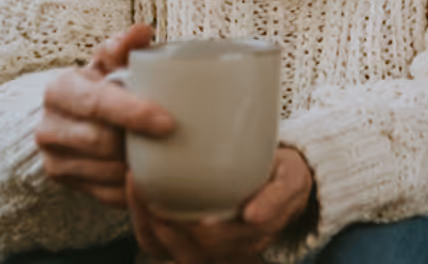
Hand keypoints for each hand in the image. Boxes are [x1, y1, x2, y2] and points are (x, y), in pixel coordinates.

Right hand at [37, 24, 171, 207]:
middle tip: (174, 139)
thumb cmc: (100, 83)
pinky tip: (150, 177)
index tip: (169, 122)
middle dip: (139, 142)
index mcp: (60, 90)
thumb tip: (142, 30)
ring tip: (165, 156)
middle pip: (103, 142)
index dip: (134, 113)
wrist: (68, 116)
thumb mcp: (108, 60)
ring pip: (105, 171)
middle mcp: (48, 127)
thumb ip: (124, 45)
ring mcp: (54, 159)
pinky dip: (130, 189)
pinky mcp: (65, 184)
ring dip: (137, 167)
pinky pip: (105, 195)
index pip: (98, 103)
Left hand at [128, 146, 315, 262]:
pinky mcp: (192, 241)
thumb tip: (251, 216)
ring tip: (135, 193)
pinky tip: (139, 201)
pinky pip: (161, 245)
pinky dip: (146, 227)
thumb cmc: (285, 177)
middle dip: (157, 223)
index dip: (184, 226)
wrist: (285, 185)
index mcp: (251, 235)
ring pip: (169, 251)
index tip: (165, 199)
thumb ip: (276, 197)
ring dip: (148, 226)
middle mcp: (228, 251)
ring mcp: (210, 249)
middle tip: (139, 186)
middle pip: (184, 251)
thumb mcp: (292, 179)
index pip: (210, 241)